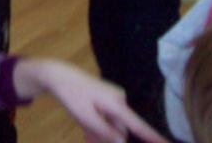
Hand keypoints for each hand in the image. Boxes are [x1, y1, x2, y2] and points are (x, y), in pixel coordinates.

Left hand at [13, 59, 167, 142]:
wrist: (58, 75)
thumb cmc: (71, 96)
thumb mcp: (86, 118)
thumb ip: (105, 132)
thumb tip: (123, 142)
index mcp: (116, 104)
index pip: (138, 125)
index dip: (154, 137)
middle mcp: (119, 100)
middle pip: (120, 129)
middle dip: (106, 139)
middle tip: (88, 138)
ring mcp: (113, 98)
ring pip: (112, 125)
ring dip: (101, 134)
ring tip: (86, 134)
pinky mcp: (107, 98)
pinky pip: (108, 118)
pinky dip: (99, 126)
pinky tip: (87, 130)